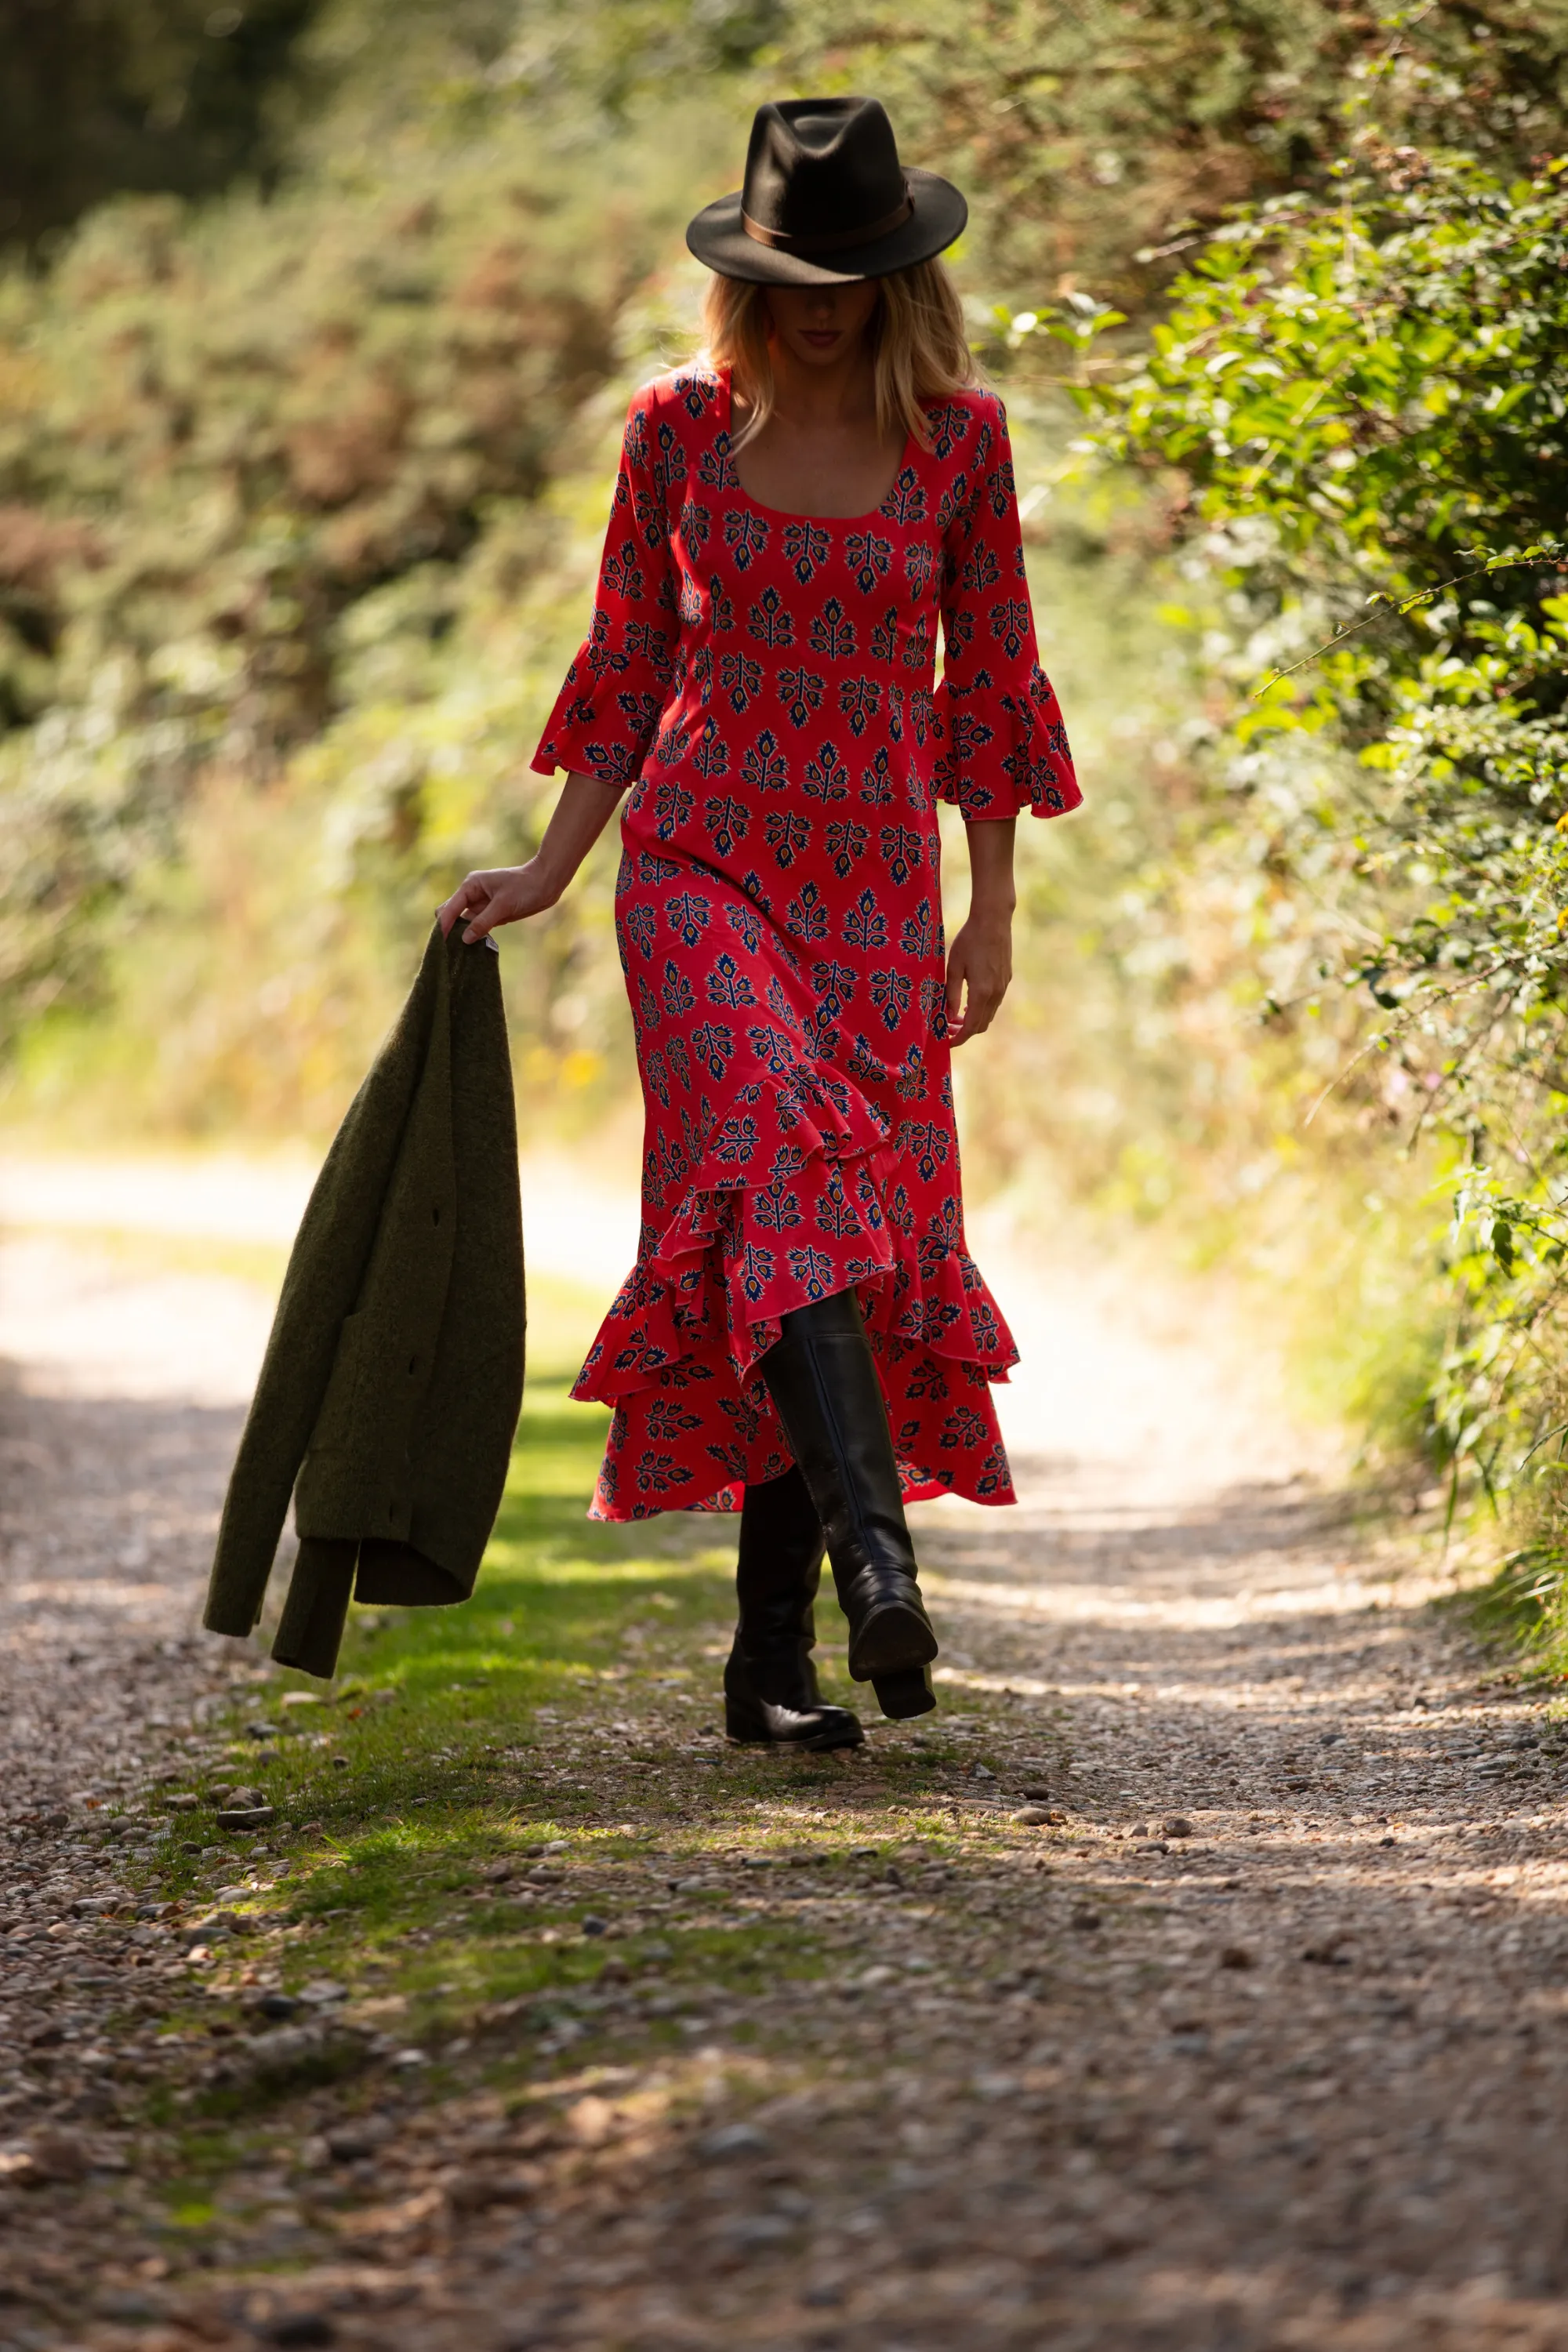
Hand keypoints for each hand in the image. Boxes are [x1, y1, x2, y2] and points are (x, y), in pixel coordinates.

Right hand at [438, 863, 557, 941]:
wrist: (546, 883)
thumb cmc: (525, 887)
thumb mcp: (503, 905)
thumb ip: (483, 922)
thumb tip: (464, 939)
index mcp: (471, 886)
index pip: (449, 908)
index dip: (444, 926)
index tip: (442, 945)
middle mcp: (472, 894)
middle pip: (451, 914)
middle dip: (449, 930)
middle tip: (449, 951)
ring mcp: (481, 905)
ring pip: (463, 923)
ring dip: (461, 936)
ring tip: (458, 955)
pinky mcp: (491, 914)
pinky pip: (476, 927)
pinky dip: (474, 936)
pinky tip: (472, 950)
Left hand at [944, 908, 1012, 1046]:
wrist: (993, 921)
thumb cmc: (969, 941)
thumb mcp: (953, 967)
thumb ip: (951, 994)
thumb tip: (948, 1016)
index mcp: (981, 992)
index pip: (970, 1027)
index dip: (958, 1039)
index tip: (946, 1043)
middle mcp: (995, 993)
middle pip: (981, 1026)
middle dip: (964, 1032)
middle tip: (947, 1029)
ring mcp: (1003, 987)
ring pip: (989, 1016)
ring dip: (973, 1021)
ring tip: (955, 1017)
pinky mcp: (1006, 980)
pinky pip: (994, 1004)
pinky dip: (981, 1010)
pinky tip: (969, 1003)